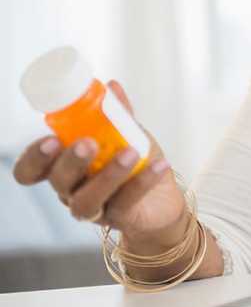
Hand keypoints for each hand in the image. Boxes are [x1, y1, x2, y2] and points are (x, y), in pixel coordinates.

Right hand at [13, 80, 187, 244]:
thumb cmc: (135, 164)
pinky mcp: (119, 219)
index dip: (34, 158)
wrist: (163, 199)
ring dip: (108, 175)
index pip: (31, 171)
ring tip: (131, 152)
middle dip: (70, 162)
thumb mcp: (126, 135)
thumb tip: (112, 86)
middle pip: (58, 182)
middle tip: (88, 142)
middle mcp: (72, 191)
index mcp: (64, 168)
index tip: (52, 139)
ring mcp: (94, 208)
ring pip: (87, 200)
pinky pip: (126, 202)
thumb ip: (117, 115)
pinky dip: (143, 181)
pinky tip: (160, 164)